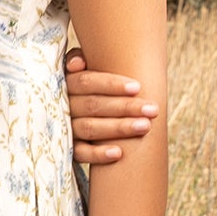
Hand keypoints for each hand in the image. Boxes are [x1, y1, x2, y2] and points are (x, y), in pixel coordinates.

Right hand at [63, 45, 156, 169]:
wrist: (74, 116)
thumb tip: (79, 62)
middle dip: (125, 107)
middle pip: (93, 105)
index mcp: (66, 84)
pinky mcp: (67, 149)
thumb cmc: (88, 88)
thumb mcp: (80, 72)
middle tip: (152, 109)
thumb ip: (78, 61)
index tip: (138, 87)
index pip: (86, 82)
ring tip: (145, 126)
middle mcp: (64, 106)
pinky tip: (119, 153)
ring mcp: (65, 128)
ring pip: (89, 128)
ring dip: (119, 128)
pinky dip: (98, 154)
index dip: (111, 84)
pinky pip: (80, 154)